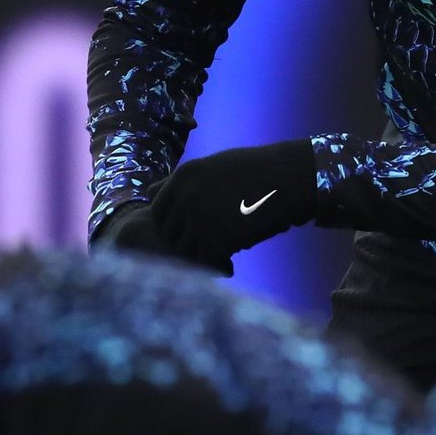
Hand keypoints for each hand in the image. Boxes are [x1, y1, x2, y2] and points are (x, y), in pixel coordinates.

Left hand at [95, 140, 317, 275]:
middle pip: (168, 237)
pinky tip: (230, 265)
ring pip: (185, 253)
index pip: (158, 214)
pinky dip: (216, 267)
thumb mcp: (211, 166)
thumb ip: (179, 183)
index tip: (190, 234)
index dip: (171, 227)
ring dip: (200, 258)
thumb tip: (148, 193)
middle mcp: (185, 197)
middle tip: (207, 249)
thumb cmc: (255, 171)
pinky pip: (206, 262)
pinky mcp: (217, 238)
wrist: (288, 178)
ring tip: (220, 257)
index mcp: (182, 177)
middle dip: (185, 245)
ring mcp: (199, 219)